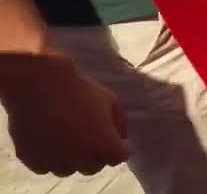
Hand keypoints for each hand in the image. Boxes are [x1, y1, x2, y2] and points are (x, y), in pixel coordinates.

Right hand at [1, 51, 127, 175]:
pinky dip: (48, 159)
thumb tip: (121, 137)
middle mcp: (82, 159)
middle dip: (95, 155)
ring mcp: (57, 162)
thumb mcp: (110, 99)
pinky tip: (48, 143)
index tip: (110, 140)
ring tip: (66, 141)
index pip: (117, 158)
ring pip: (68, 170)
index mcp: (104, 145)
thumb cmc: (79, 90)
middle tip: (88, 139)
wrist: (40, 86)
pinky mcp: (34, 161)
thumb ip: (120, 121)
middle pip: (94, 167)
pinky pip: (45, 167)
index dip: (116, 149)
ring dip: (71, 159)